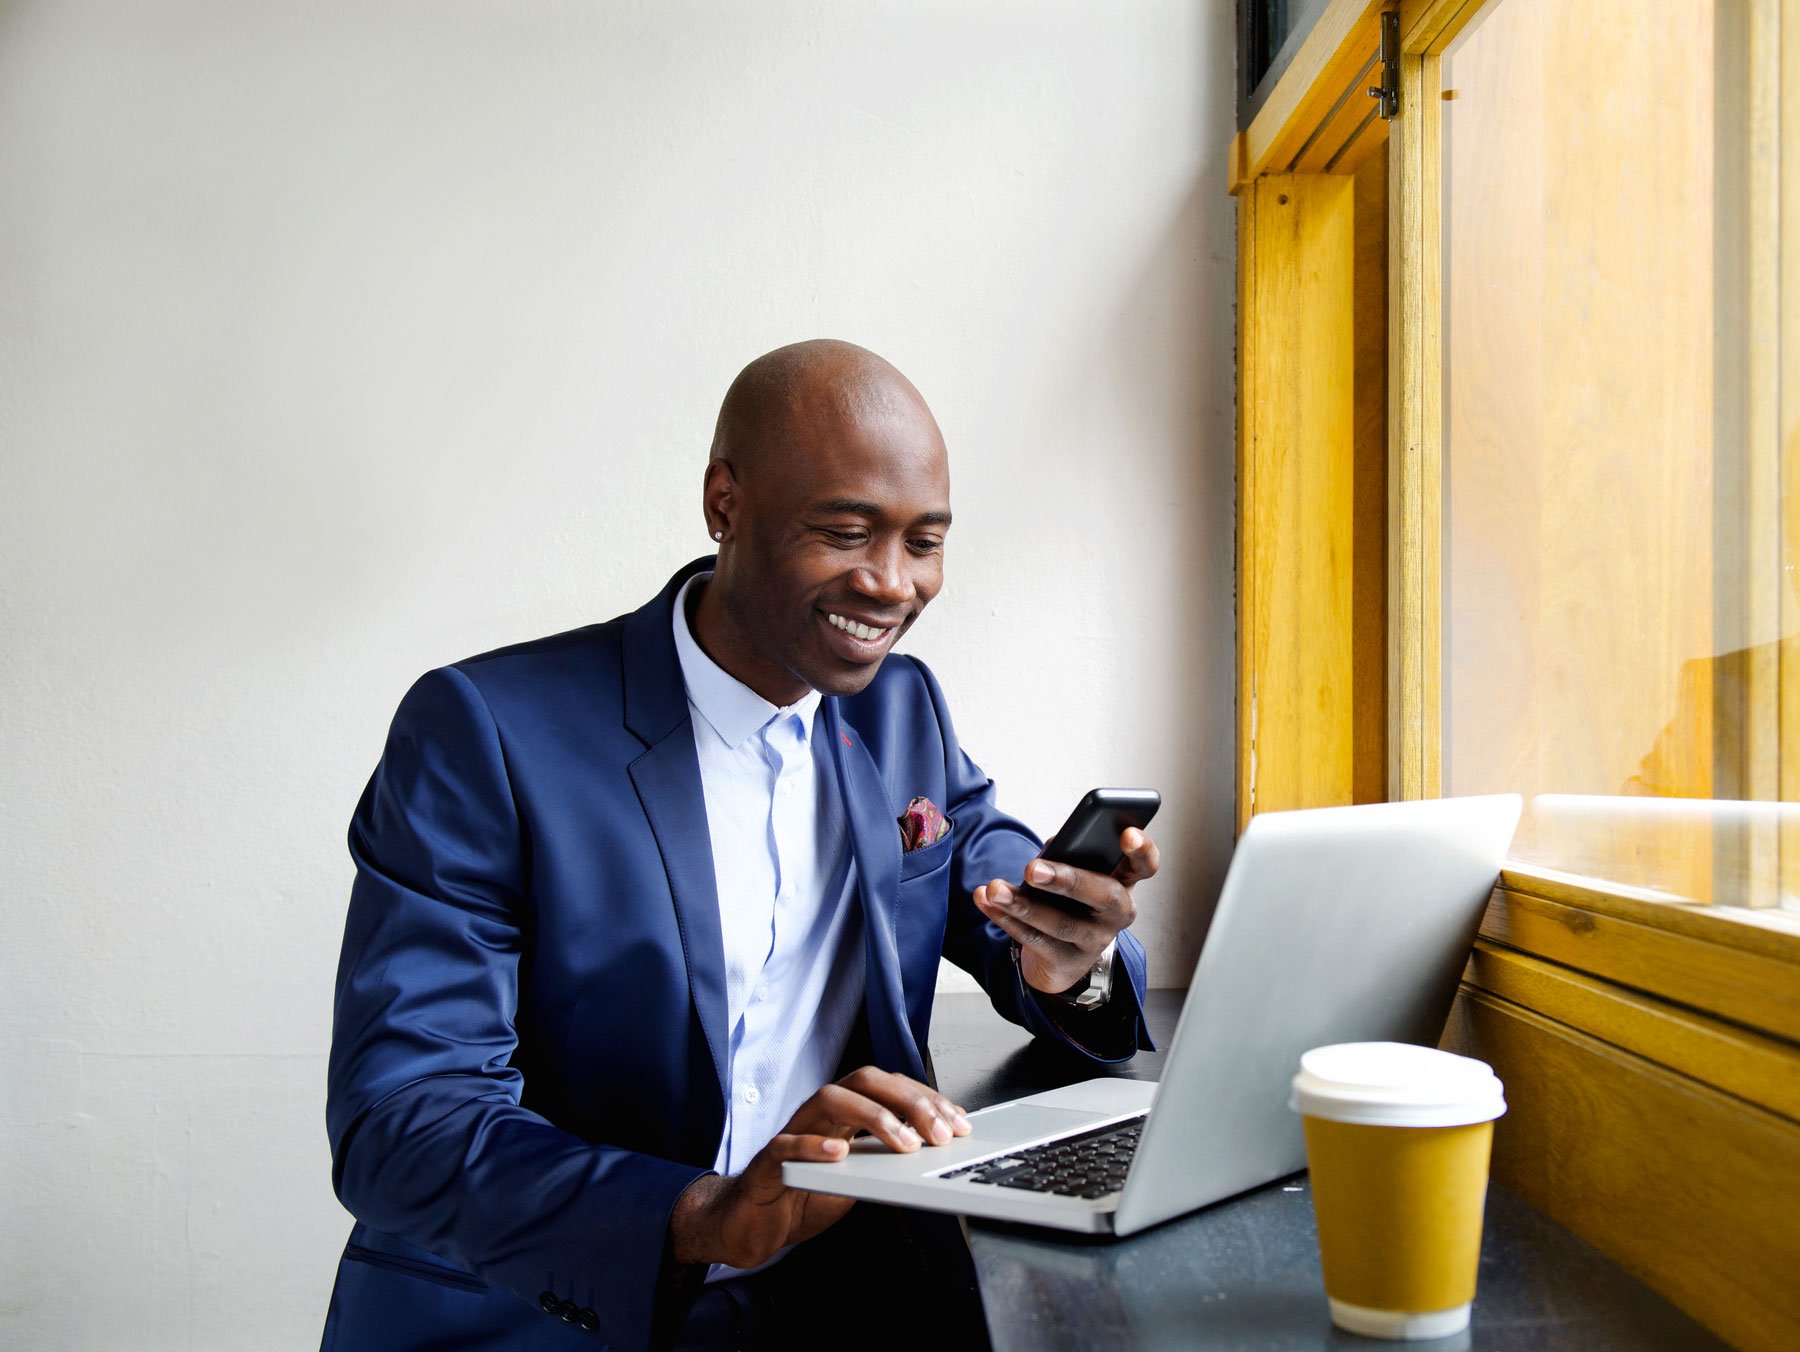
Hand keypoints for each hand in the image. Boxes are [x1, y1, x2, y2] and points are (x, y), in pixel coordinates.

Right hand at [668, 1067, 971, 1269]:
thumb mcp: (860, 1179)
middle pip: (864, 1080)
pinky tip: (840, 1153)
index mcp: (845, 1113)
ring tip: (904, 1144)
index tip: (959, 1122)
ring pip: (828, 1099)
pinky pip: (786, 1144)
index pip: (890, 1087)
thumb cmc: (806, 1195)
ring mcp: (793, 1131)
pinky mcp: (767, 1162)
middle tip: (940, 1133)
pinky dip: (813, 1144)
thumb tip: (935, 1158)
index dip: (927, 1100)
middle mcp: (820, 1113)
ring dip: (872, 1116)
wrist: (754, 1225)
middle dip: (908, 1101)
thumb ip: (886, 1164)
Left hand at [973, 827, 1160, 994]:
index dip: (1142, 850)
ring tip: (995, 889)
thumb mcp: (1076, 875)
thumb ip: (1069, 857)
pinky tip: (986, 901)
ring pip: (1061, 924)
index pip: (1145, 865)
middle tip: (1032, 868)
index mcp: (1124, 881)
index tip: (1128, 833)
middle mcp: (1116, 913)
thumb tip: (1046, 854)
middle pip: (1103, 896)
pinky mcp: (1066, 962)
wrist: (1062, 955)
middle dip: (1067, 880)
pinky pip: (1034, 940)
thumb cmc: (1071, 899)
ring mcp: (1094, 941)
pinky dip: (1005, 918)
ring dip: (1023, 905)